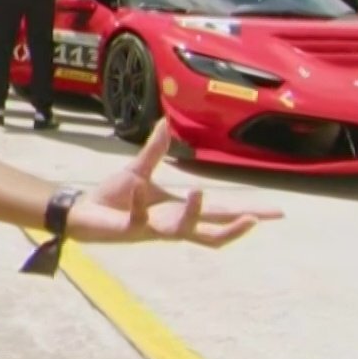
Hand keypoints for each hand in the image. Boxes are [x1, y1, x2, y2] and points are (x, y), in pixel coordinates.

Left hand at [67, 120, 282, 245]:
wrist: (81, 212)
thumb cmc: (113, 198)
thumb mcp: (138, 170)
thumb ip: (154, 150)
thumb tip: (165, 124)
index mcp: (177, 212)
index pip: (219, 215)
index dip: (246, 213)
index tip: (276, 212)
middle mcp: (169, 226)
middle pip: (212, 234)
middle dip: (235, 228)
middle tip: (257, 220)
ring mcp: (151, 230)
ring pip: (181, 231)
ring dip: (193, 214)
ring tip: (200, 192)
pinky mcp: (129, 230)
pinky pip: (139, 218)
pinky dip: (140, 202)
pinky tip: (139, 186)